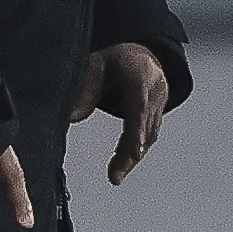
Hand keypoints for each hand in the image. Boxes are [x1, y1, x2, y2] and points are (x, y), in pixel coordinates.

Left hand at [71, 41, 171, 183]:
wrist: (144, 55)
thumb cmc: (120, 58)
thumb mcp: (97, 64)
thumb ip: (86, 89)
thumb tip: (72, 117)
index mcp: (141, 75)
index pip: (140, 106)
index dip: (137, 131)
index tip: (134, 151)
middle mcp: (155, 91)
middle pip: (144, 127)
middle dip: (130, 153)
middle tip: (115, 176)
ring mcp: (160, 104)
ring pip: (149, 136)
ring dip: (132, 157)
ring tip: (115, 175)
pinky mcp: (158, 116)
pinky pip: (148, 136)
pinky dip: (135, 150)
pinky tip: (122, 164)